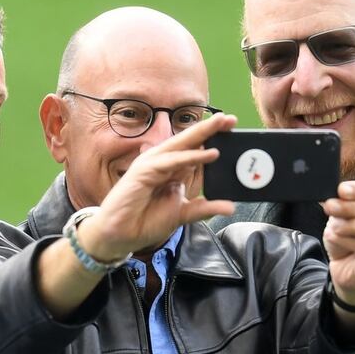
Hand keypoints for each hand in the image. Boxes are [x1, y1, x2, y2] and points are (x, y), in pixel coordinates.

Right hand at [76, 114, 237, 259]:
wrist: (121, 235)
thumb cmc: (145, 221)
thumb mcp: (183, 214)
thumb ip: (204, 208)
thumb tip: (229, 206)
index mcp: (172, 169)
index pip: (195, 149)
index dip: (213, 139)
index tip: (233, 129)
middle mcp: (163, 162)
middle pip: (190, 141)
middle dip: (210, 128)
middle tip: (230, 119)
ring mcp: (152, 164)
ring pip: (181, 145)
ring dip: (202, 134)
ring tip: (222, 125)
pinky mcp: (144, 171)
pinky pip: (171, 161)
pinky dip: (190, 157)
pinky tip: (208, 153)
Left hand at [322, 181, 354, 305]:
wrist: (347, 269)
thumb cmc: (351, 239)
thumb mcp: (346, 217)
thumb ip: (345, 205)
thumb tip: (336, 197)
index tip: (341, 189)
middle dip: (350, 207)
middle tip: (330, 206)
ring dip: (351, 225)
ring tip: (333, 226)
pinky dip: (346, 240)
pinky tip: (333, 237)